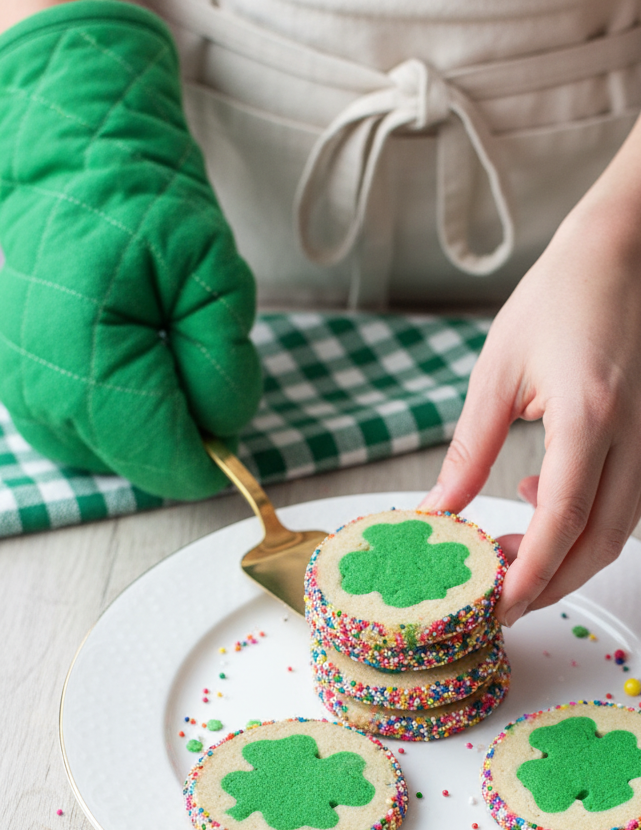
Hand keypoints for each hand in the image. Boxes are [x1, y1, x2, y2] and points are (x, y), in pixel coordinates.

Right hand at [0, 2, 260, 499]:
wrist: (68, 171)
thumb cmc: (139, 209)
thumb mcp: (213, 272)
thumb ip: (225, 362)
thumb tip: (222, 432)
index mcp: (80, 353)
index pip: (161, 454)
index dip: (211, 459)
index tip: (235, 435)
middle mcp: (38, 390)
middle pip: (141, 464)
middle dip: (186, 434)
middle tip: (197, 364)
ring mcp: (22, 400)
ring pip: (117, 460)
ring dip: (155, 428)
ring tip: (161, 355)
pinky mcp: (23, 402)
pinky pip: (92, 443)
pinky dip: (127, 422)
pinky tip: (135, 369)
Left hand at [420, 208, 640, 623]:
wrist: (622, 258)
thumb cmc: (556, 301)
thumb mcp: (494, 374)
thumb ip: (467, 454)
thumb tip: (437, 512)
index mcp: (589, 416)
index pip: (561, 523)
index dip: (529, 576)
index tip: (496, 607)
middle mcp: (635, 436)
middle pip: (597, 545)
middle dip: (548, 583)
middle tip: (499, 598)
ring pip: (616, 534)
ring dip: (565, 558)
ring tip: (511, 554)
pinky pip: (625, 507)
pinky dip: (585, 526)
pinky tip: (543, 504)